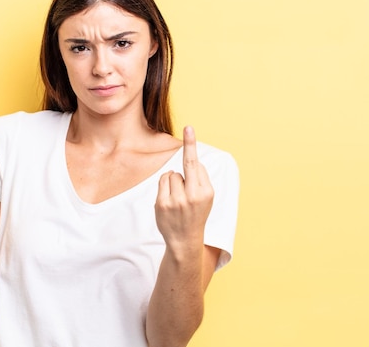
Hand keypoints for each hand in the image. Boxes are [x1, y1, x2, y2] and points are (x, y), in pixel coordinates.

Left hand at [155, 126, 213, 250]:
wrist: (185, 240)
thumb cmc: (196, 213)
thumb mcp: (206, 198)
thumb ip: (200, 179)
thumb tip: (192, 159)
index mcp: (206, 192)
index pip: (197, 163)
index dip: (192, 145)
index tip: (189, 128)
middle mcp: (192, 195)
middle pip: (186, 165)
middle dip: (189, 145)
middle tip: (189, 128)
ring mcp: (176, 200)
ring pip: (172, 173)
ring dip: (174, 180)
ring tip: (179, 196)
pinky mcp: (162, 204)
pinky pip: (163, 181)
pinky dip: (166, 185)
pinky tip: (170, 199)